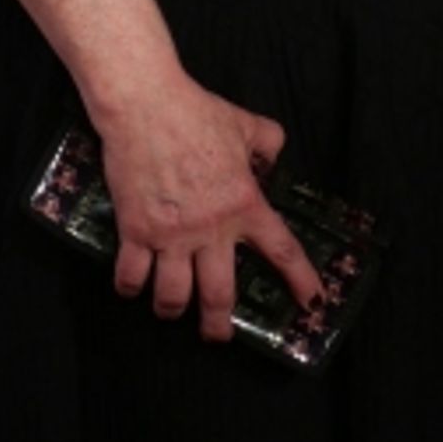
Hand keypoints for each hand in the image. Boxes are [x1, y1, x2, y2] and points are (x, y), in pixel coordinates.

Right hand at [95, 72, 322, 340]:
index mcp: (243, 203)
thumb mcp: (245, 124)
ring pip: (173, 296)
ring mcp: (171, 234)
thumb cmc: (197, 112)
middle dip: (218, 325)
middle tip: (219, 335)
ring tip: (171, 310)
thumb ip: (267, 143)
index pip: (281, 249)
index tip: (311, 303)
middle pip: (219, 294)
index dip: (300, 280)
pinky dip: (131, 287)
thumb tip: (273, 160)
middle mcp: (210, 227)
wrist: (147, 106)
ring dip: (171, 310)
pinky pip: (131, 277)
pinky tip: (133, 286)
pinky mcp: (136, 231)